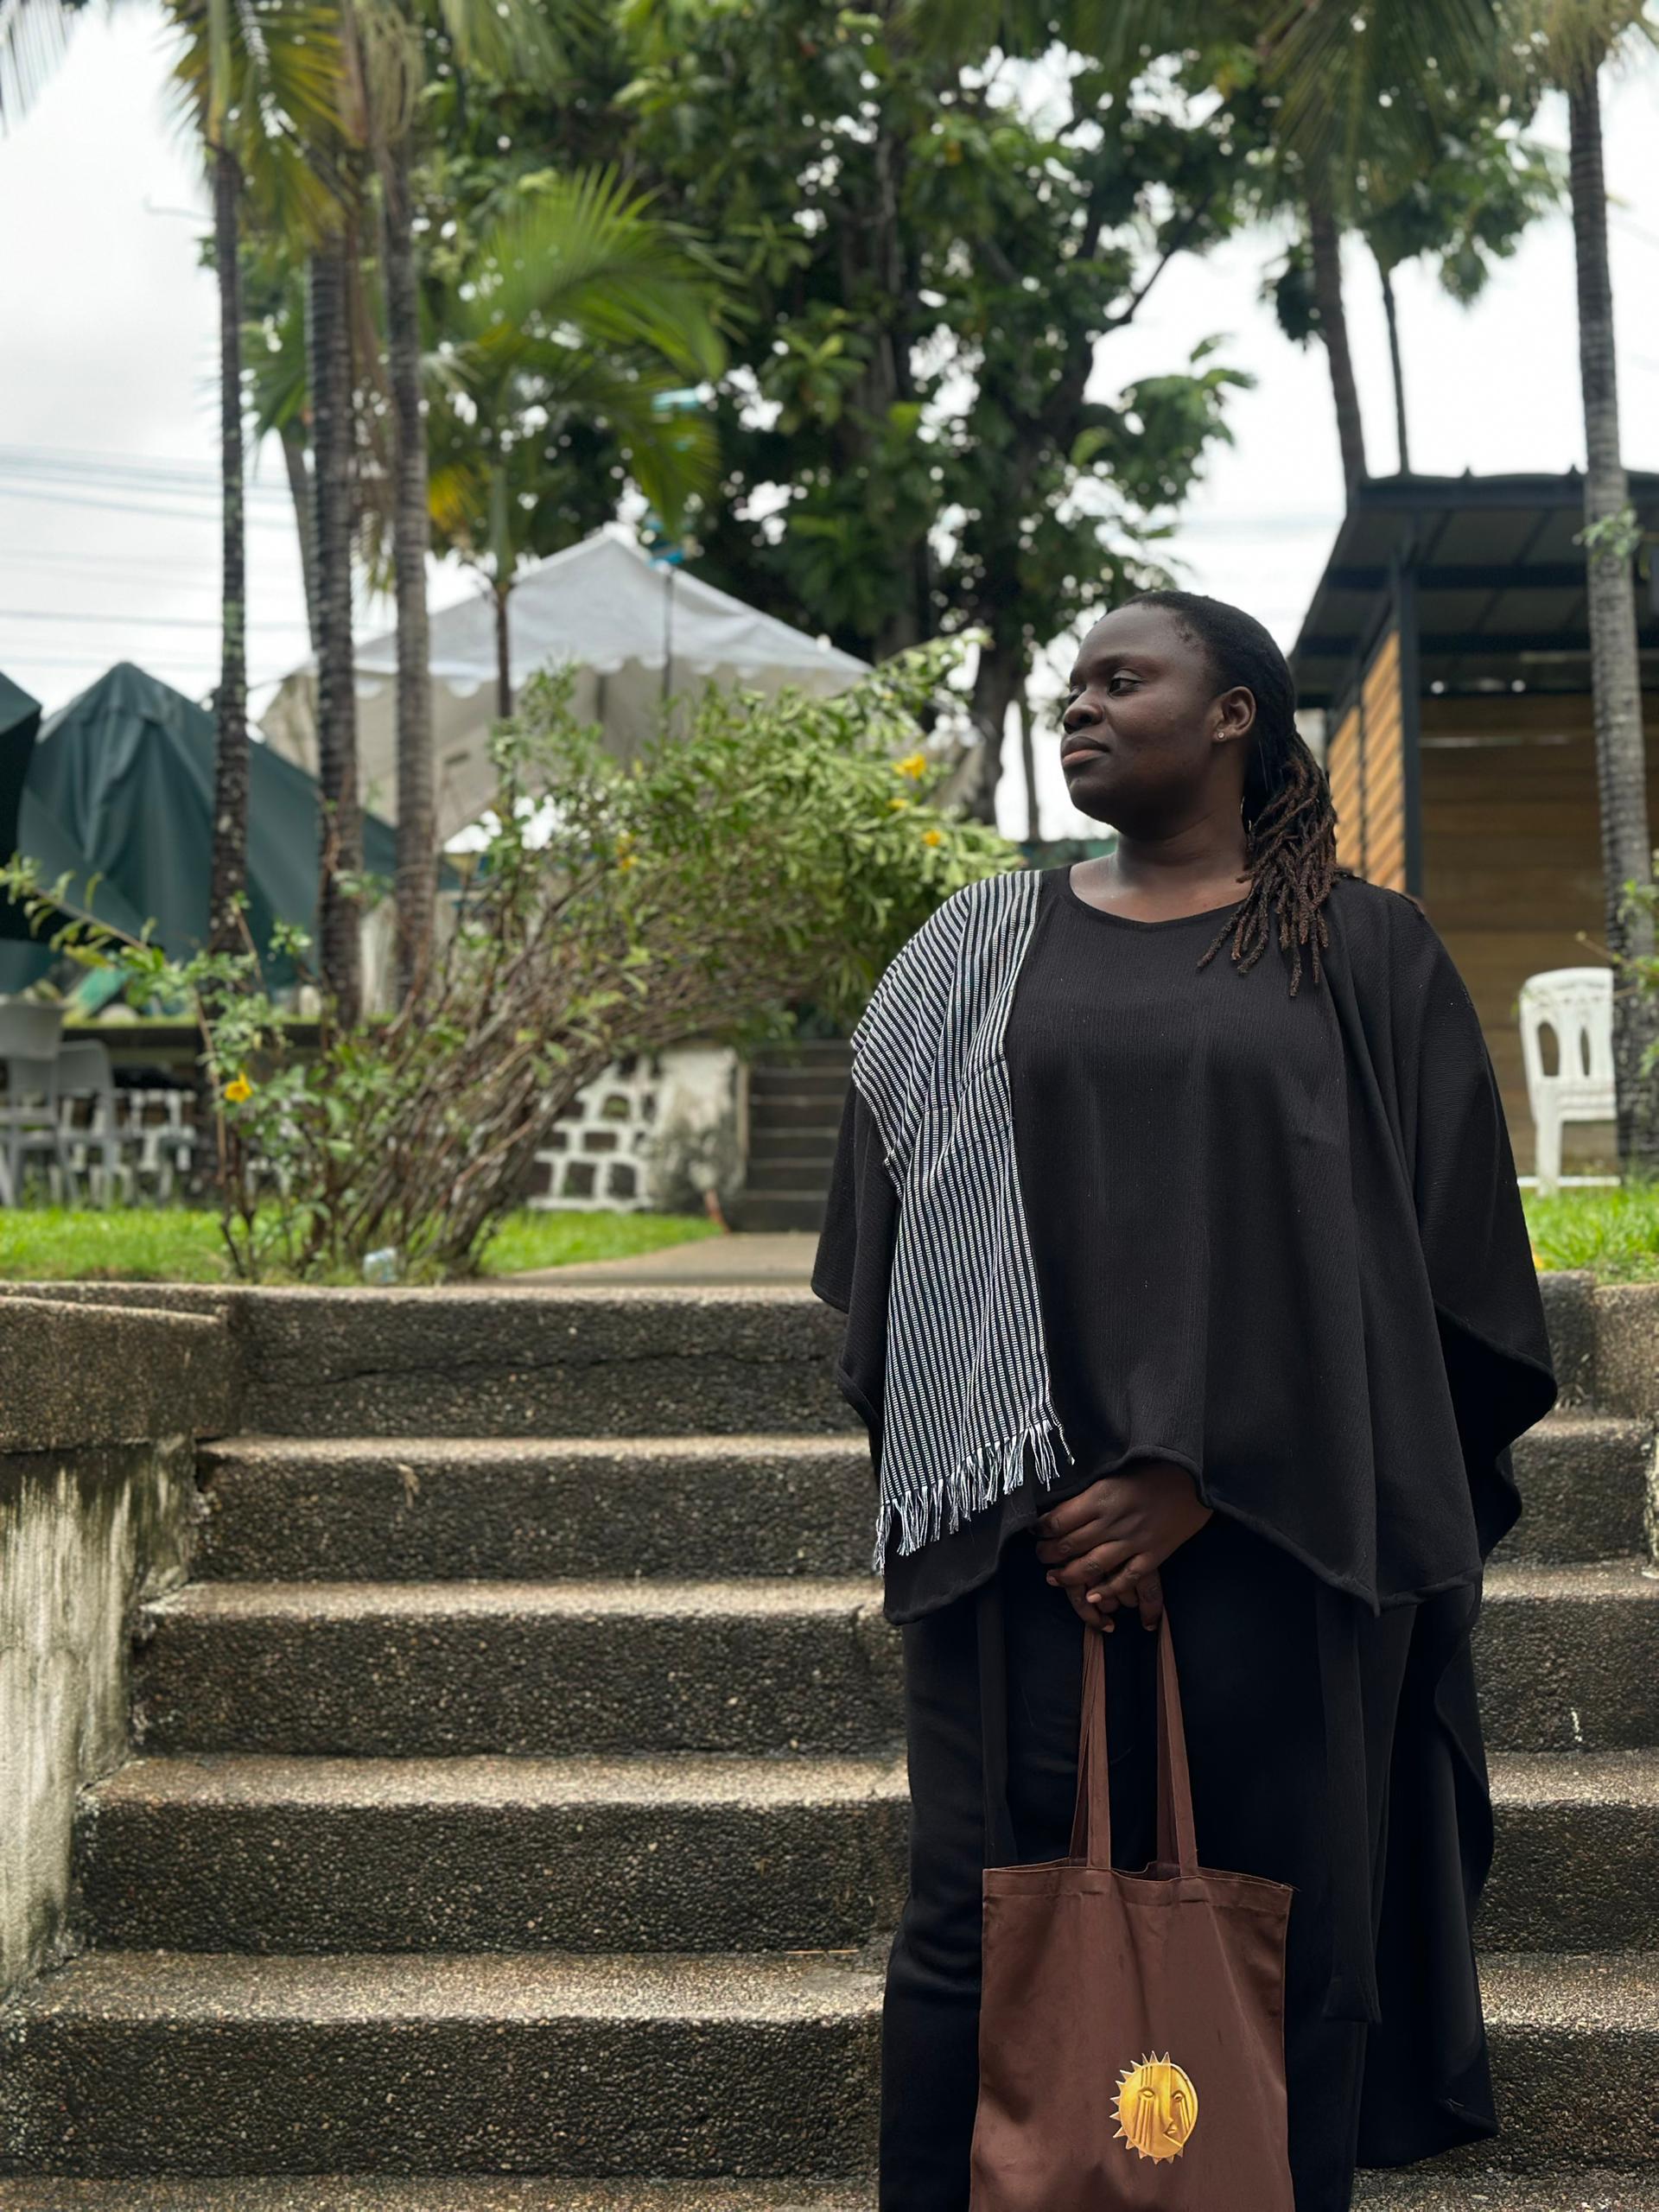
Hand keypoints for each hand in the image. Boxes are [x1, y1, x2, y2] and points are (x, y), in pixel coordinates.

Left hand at [1033, 1462, 1212, 1632]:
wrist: (1196, 1475)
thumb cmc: (1153, 1467)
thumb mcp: (1115, 1469)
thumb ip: (1090, 1489)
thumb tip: (1060, 1501)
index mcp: (1101, 1495)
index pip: (1059, 1519)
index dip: (1042, 1529)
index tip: (1035, 1531)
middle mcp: (1114, 1520)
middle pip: (1071, 1544)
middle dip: (1049, 1553)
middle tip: (1040, 1556)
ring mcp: (1134, 1540)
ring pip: (1093, 1565)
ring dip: (1069, 1575)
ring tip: (1054, 1578)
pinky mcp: (1154, 1554)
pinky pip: (1126, 1578)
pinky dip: (1108, 1589)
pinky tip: (1092, 1596)